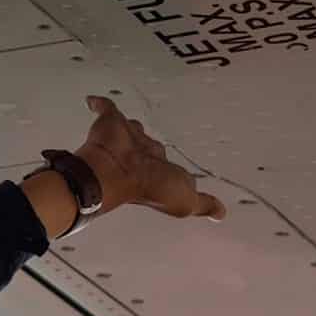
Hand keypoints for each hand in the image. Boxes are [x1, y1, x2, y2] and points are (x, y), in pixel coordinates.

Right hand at [76, 95, 224, 219]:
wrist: (117, 172)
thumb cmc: (148, 187)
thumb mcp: (187, 201)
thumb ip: (204, 203)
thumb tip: (220, 213)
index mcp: (156, 171)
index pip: (165, 165)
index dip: (167, 166)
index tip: (168, 167)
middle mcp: (140, 154)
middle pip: (147, 145)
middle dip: (146, 144)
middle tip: (146, 143)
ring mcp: (125, 138)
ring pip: (131, 128)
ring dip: (128, 127)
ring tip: (126, 123)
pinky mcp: (110, 122)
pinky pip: (106, 109)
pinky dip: (100, 104)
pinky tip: (94, 101)